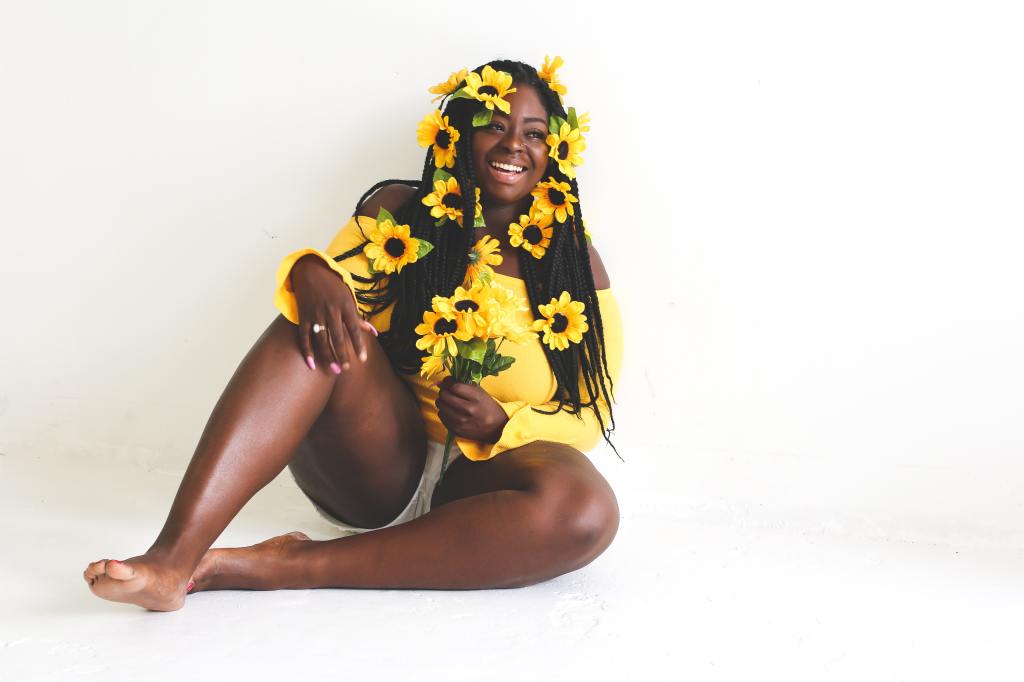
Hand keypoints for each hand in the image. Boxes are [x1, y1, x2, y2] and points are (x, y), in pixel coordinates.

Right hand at [289, 254, 376, 373]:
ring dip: (327, 356)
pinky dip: (307, 351)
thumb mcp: (349, 298)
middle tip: (345, 369)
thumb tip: (374, 333)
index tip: (362, 359)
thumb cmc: (333, 287)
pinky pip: (304, 337)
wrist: (310, 271)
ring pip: (321, 339)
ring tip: (333, 370)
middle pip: (337, 337)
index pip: (354, 329)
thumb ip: (358, 318)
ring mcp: (316, 314)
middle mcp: (331, 311)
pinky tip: (312, 364)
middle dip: (342, 354)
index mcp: (345, 306)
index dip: (358, 344)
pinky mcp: (303, 316)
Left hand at [435, 376, 508, 442]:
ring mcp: (461, 421)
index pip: (454, 386)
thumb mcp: (481, 393)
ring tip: (448, 401)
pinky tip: (450, 410)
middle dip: (444, 390)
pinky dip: (444, 411)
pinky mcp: (456, 429)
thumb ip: (463, 385)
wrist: (496, 429)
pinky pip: (441, 416)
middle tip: (447, 390)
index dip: (448, 381)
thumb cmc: (488, 407)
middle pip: (445, 395)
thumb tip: (442, 382)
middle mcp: (467, 410)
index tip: (448, 381)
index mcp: (476, 398)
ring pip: (440, 405)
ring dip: (442, 400)